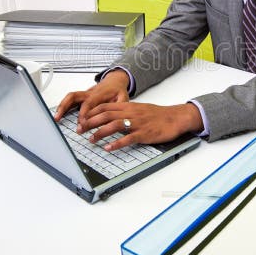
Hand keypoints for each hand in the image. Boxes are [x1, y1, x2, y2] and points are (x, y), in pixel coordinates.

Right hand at [53, 69, 129, 123]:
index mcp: (100, 93)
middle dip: (70, 110)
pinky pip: (70, 99)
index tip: (82, 124)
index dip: (84, 113)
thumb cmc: (118, 91)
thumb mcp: (124, 97)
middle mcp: (90, 92)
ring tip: (56, 118)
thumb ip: (120, 106)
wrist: (115, 81)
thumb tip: (117, 117)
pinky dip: (63, 106)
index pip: (89, 103)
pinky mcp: (81, 96)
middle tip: (67, 124)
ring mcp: (84, 94)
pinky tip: (58, 115)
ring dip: (62, 106)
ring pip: (71, 96)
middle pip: (76, 98)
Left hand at [80, 102, 203, 150]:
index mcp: (129, 106)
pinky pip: (128, 139)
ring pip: (114, 125)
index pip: (105, 106)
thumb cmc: (158, 115)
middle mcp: (131, 113)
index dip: (91, 112)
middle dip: (91, 122)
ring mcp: (138, 123)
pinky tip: (108, 148)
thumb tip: (110, 115)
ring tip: (91, 140)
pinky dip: (117, 143)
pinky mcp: (144, 134)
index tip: (81, 119)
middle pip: (106, 115)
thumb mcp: (139, 109)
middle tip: (80, 130)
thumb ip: (125, 111)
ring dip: (100, 133)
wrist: (175, 117)